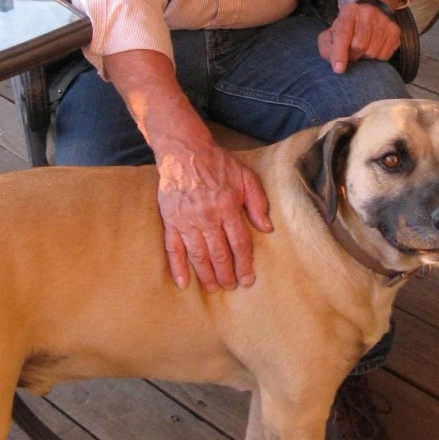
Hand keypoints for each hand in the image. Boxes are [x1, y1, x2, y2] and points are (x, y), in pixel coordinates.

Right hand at [156, 135, 271, 292]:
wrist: (184, 152)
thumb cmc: (218, 163)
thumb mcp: (245, 176)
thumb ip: (257, 202)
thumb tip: (267, 228)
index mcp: (227, 206)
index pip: (239, 243)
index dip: (244, 264)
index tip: (248, 279)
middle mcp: (207, 217)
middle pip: (219, 253)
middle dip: (226, 274)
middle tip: (231, 287)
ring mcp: (187, 220)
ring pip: (198, 255)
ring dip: (206, 275)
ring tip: (214, 288)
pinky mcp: (171, 220)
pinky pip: (173, 248)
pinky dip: (177, 267)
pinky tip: (183, 282)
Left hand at [317, 0, 400, 74]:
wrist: (372, 11)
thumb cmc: (347, 28)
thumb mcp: (331, 34)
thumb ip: (327, 48)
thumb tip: (335, 63)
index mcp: (348, 12)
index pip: (343, 34)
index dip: (339, 53)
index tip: (338, 69)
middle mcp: (367, 13)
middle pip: (359, 46)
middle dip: (352, 56)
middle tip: (351, 53)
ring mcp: (383, 22)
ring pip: (372, 52)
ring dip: (365, 57)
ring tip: (363, 50)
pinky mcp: (395, 31)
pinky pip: (384, 55)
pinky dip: (377, 58)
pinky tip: (374, 48)